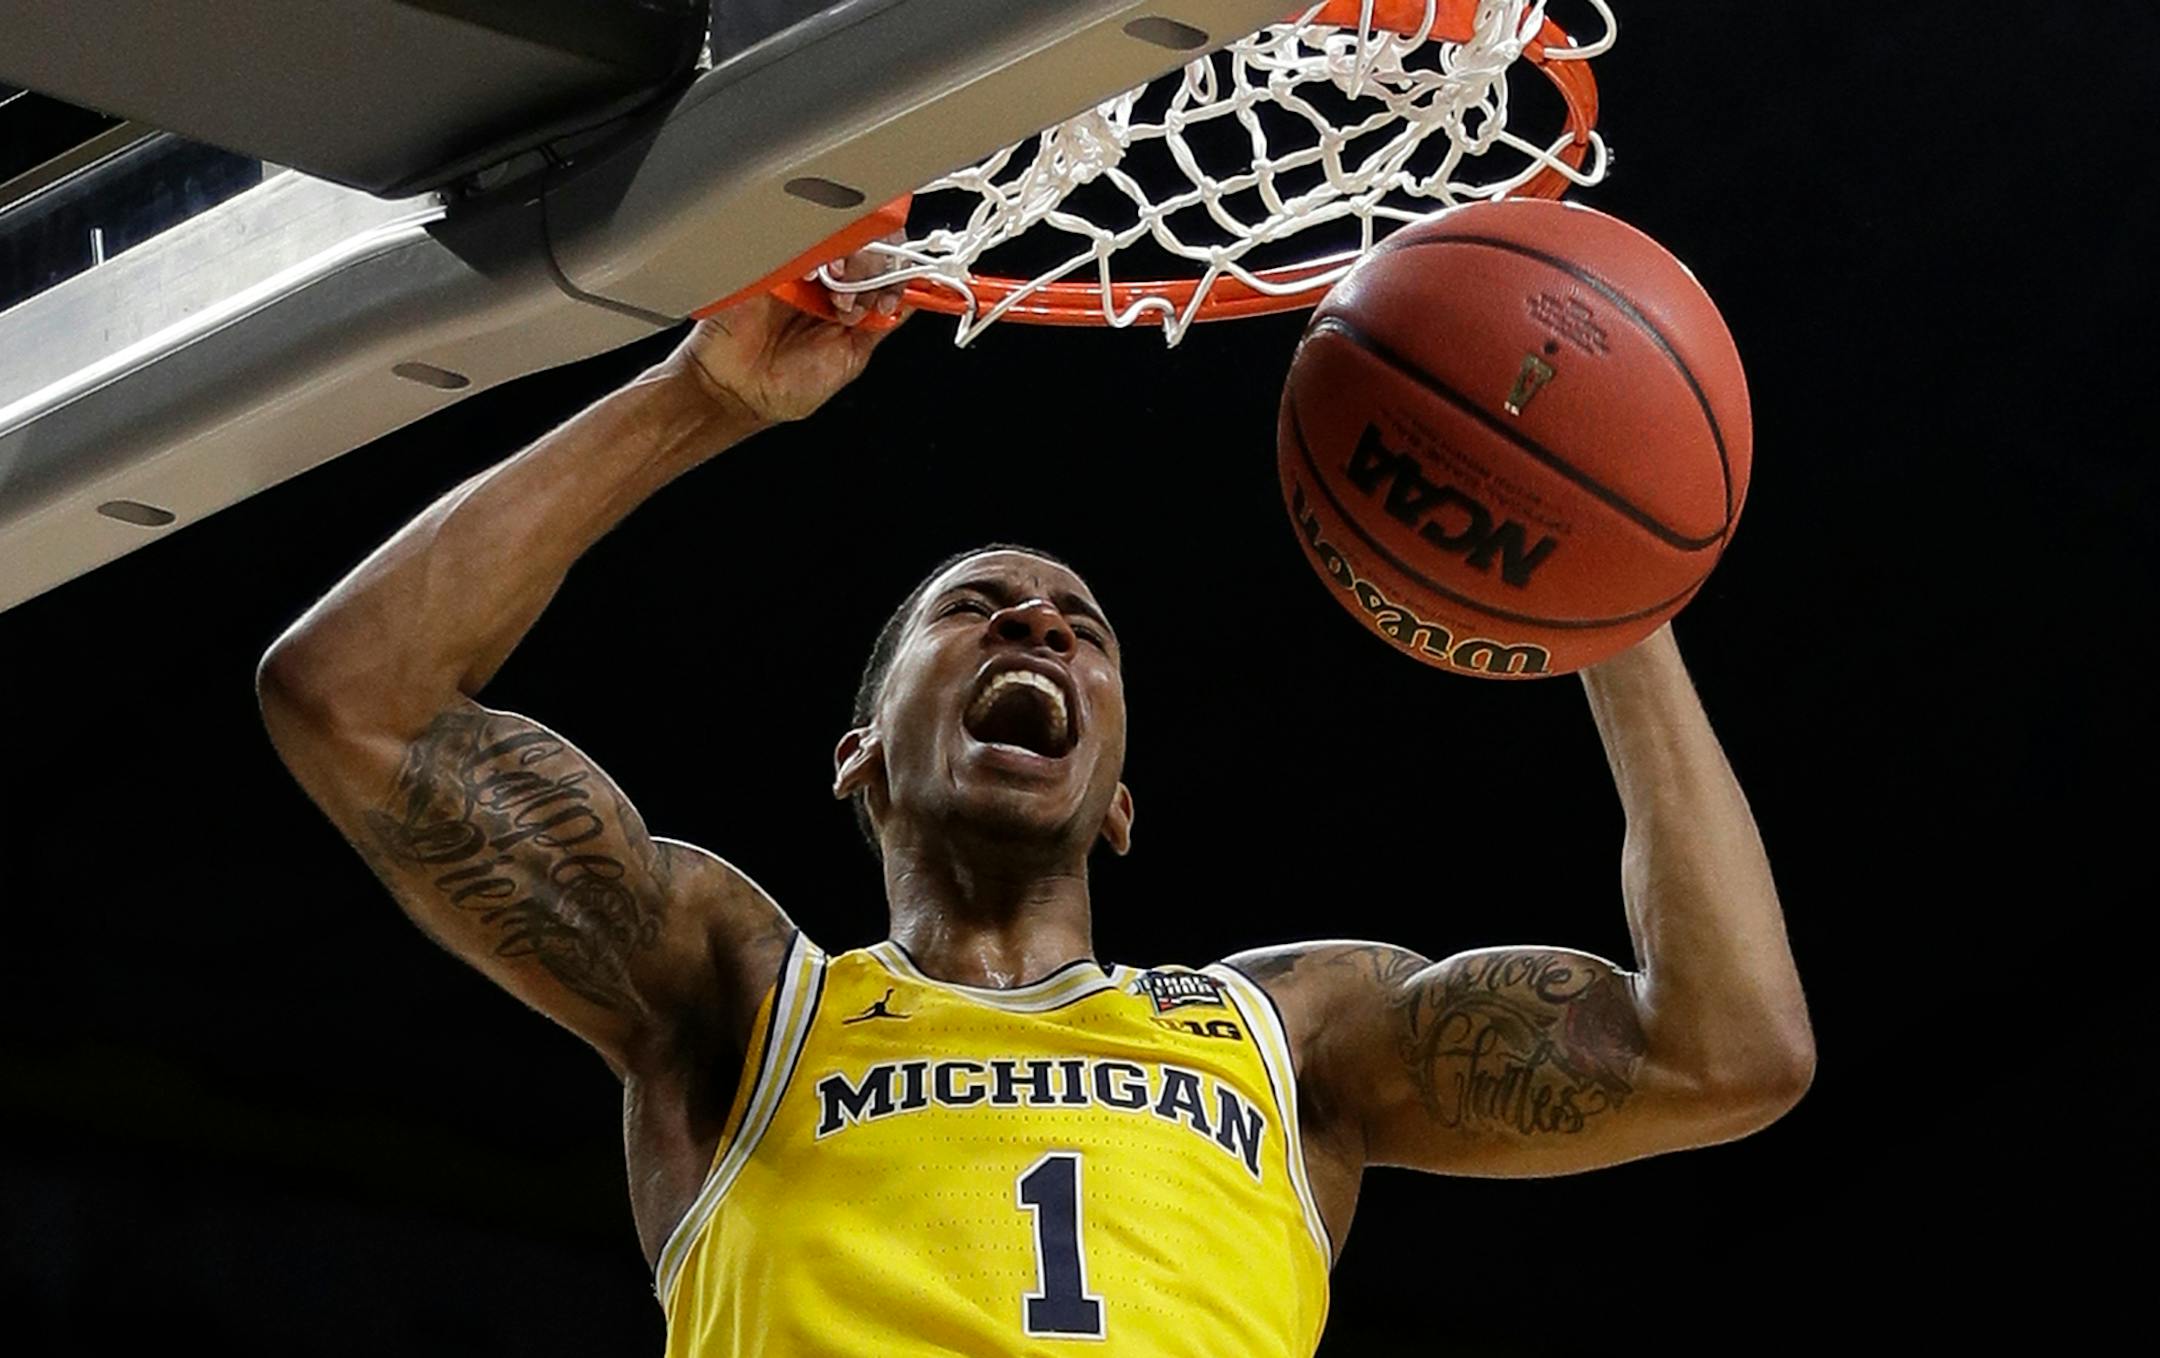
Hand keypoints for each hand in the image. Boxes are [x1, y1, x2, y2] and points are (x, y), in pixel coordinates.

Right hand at [672, 241, 910, 424]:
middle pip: (869, 240)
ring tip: (835, 297)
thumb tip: (917, 301)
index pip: (888, 265)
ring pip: (839, 232)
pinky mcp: (768, 259)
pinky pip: (796, 237)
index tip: (887, 300)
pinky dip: (812, 249)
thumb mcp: (849, 359)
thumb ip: (879, 327)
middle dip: (875, 266)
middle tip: (856, 301)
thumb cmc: (787, 382)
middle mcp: (828, 276)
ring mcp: (799, 263)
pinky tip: (811, 276)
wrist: (736, 391)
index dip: (897, 275)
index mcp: (851, 297)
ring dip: (849, 259)